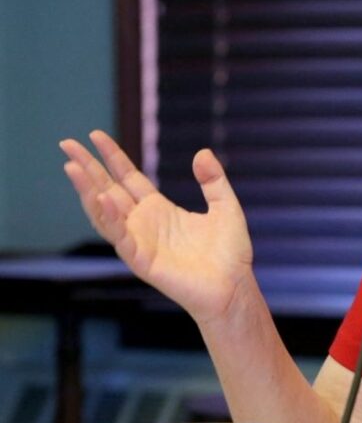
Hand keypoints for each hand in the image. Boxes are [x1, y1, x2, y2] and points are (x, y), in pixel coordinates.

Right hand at [60, 130, 253, 325]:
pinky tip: (101, 198)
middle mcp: (143, 223)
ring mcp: (139, 241)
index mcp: (159, 209)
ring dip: (87, 190)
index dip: (112, 157)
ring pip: (105, 212)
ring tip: (73, 166)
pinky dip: (109, 217)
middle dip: (87, 167)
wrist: (233, 286)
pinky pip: (120, 237)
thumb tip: (202, 152)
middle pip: (108, 189)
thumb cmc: (229, 253)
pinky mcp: (142, 260)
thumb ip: (213, 180)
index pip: (128, 178)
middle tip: (67, 143)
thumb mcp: (225, 206)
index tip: (95, 135)